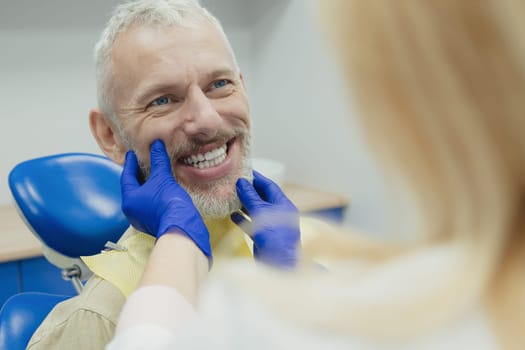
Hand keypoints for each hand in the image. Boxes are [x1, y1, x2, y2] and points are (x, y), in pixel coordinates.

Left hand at [120, 140, 210, 259]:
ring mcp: (142, 218)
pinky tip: (162, 188)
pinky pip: (149, 204)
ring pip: (141, 196)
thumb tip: (156, 144)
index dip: (130, 163)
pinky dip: (153, 194)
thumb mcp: (163, 178)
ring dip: (146, 184)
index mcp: (129, 199)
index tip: (132, 153)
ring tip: (153, 173)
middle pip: (132, 187)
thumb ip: (158, 161)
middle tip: (142, 161)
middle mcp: (132, 210)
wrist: (182, 228)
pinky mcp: (154, 222)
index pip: (126, 177)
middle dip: (137, 174)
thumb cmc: (168, 203)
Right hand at [232, 171, 299, 267]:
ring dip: (244, 204)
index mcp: (283, 204)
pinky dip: (242, 219)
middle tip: (234, 183)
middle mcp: (278, 213)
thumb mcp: (261, 212)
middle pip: (262, 197)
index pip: (269, 186)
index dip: (257, 178)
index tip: (245, 171)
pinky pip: (251, 224)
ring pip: (256, 210)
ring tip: (231, 196)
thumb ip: (251, 197)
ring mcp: (271, 226)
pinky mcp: (263, 237)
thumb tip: (241, 183)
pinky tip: (232, 215)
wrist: (278, 263)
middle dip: (249, 191)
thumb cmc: (275, 236)